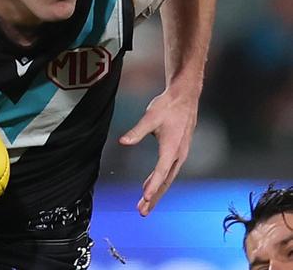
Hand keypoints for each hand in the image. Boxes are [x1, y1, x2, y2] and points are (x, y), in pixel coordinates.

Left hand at [118, 90, 197, 215]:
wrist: (184, 98)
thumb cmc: (168, 106)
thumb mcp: (150, 117)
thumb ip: (137, 131)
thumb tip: (123, 141)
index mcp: (172, 148)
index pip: (161, 171)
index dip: (153, 186)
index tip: (145, 198)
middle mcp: (178, 154)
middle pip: (165, 181)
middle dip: (154, 197)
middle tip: (142, 211)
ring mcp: (180, 154)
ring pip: (167, 178)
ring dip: (156, 192)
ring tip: (145, 205)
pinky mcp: (178, 152)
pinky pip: (168, 171)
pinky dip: (159, 181)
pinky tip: (150, 186)